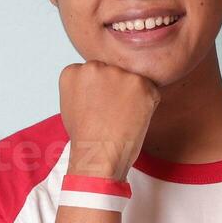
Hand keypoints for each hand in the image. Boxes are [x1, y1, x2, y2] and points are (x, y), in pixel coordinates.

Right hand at [59, 61, 159, 179]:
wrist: (99, 155)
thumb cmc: (86, 138)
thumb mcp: (71, 105)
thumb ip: (83, 86)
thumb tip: (99, 82)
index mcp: (74, 71)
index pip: (94, 73)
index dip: (100, 93)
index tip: (97, 109)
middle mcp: (94, 67)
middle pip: (114, 73)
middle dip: (116, 91)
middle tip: (111, 115)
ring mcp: (118, 73)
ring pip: (132, 81)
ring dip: (132, 97)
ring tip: (121, 118)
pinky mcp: (140, 83)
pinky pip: (151, 91)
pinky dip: (148, 105)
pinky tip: (134, 119)